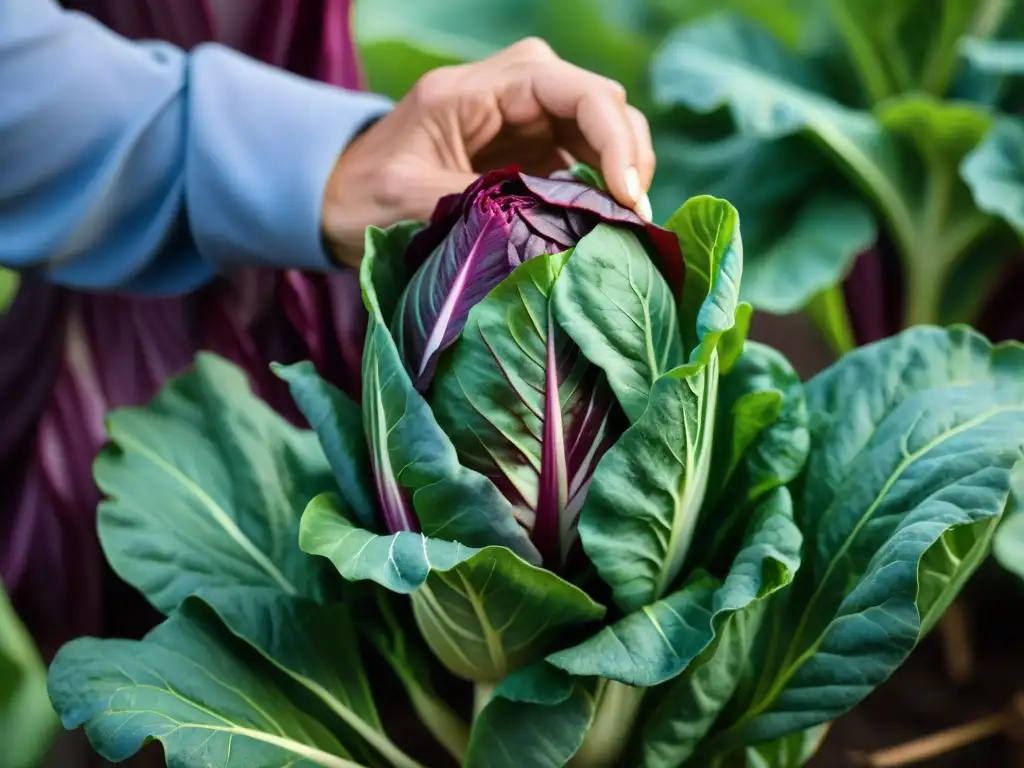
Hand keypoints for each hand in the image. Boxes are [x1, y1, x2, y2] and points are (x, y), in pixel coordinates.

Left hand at [321, 37, 655, 266]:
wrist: (340, 195)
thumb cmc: (365, 196)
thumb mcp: (414, 204)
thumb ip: (485, 210)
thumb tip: (564, 235)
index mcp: (476, 91)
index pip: (573, 91)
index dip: (614, 139)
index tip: (626, 197)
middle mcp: (509, 89)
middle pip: (601, 102)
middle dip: (629, 155)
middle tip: (636, 219)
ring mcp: (525, 116)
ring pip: (603, 126)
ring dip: (624, 171)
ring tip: (629, 225)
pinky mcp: (532, 145)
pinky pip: (587, 154)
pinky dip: (605, 185)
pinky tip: (609, 221)